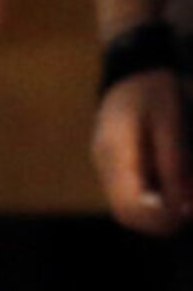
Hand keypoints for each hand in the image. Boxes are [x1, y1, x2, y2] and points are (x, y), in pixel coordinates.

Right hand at [92, 69, 192, 235]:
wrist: (133, 69)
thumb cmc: (154, 91)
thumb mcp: (171, 123)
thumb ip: (175, 164)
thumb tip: (182, 208)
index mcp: (114, 156)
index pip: (129, 209)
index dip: (160, 221)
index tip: (188, 215)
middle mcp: (105, 167)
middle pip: (128, 214)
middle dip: (164, 218)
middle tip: (191, 206)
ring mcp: (107, 168)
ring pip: (132, 206)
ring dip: (163, 208)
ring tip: (187, 190)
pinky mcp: (117, 166)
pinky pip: (136, 192)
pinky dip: (160, 195)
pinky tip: (179, 180)